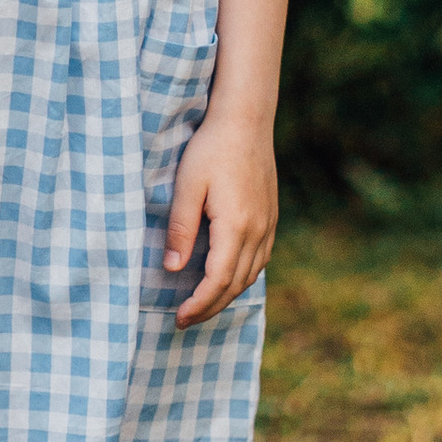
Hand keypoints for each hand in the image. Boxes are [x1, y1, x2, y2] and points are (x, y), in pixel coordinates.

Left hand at [162, 110, 277, 327]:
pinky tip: (225, 278)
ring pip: (251, 275)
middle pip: (236, 284)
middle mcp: (257, 231)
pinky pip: (259, 260)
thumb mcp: (187, 186)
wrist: (245, 121)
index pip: (218, 280)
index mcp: (236, 226)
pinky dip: (241, 277)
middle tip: (185, 320)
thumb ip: (180, 229)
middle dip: (210, 307)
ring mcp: (268, 225)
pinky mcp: (270, 217)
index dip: (199, 304)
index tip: (179, 317)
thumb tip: (171, 268)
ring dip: (227, 295)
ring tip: (201, 305)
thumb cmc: (211, 149)